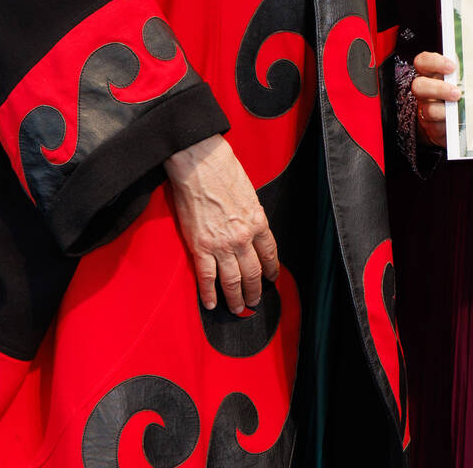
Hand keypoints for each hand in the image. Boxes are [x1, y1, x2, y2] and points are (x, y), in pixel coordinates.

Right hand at [163, 135, 278, 312]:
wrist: (201, 164)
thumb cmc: (224, 172)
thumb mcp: (249, 194)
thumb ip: (251, 215)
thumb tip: (250, 227)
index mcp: (258, 222)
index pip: (270, 254)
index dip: (272, 270)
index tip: (272, 278)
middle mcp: (243, 237)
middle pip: (253, 273)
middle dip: (255, 290)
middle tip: (255, 302)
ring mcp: (222, 244)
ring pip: (232, 281)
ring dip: (236, 298)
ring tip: (238, 309)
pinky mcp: (200, 247)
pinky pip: (207, 277)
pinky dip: (209, 294)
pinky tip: (211, 304)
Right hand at [411, 51, 461, 147]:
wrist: (454, 120)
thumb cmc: (459, 94)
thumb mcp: (461, 80)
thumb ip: (465, 73)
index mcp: (430, 74)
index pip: (423, 62)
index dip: (434, 63)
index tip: (452, 67)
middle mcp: (425, 91)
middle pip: (419, 86)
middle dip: (439, 89)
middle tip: (457, 93)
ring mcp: (426, 110)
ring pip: (428, 110)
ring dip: (445, 110)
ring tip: (459, 110)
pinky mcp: (432, 127)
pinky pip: (436, 128)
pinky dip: (448, 125)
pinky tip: (459, 122)